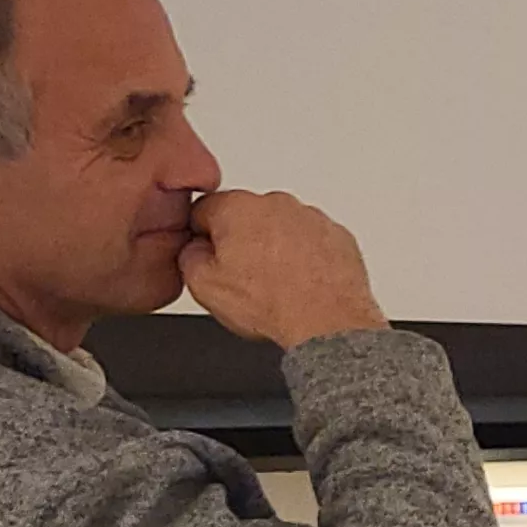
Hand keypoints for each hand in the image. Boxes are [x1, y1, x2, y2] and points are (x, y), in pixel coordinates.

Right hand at [179, 190, 386, 348]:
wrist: (326, 322)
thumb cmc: (272, 304)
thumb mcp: (204, 286)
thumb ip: (188, 257)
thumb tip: (194, 249)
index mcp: (236, 208)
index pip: (203, 211)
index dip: (201, 238)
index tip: (209, 258)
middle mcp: (276, 204)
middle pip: (245, 217)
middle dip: (241, 242)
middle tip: (245, 278)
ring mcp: (311, 217)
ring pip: (281, 227)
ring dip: (276, 248)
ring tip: (277, 285)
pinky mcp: (337, 235)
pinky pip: (312, 241)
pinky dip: (307, 256)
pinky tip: (302, 283)